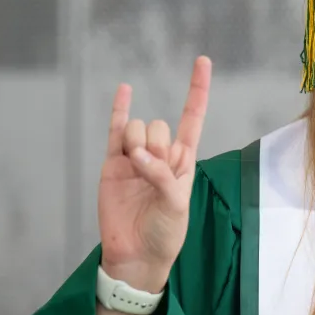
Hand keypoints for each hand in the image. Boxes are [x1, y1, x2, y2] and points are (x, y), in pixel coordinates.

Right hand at [98, 56, 211, 291]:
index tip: (202, 60)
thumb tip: (137, 155)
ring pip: (137, 128)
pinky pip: (115, 130)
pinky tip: (125, 90)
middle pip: (159, 126)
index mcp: (183, 161)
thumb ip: (162, 177)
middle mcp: (161, 154)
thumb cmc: (165, 233)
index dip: (197, 89)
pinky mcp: (113, 164)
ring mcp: (135, 157)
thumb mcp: (176, 205)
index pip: (193, 118)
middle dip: (156, 147)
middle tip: (153, 176)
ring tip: (136, 173)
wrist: (136, 254)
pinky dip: (119, 109)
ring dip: (137, 145)